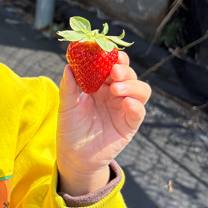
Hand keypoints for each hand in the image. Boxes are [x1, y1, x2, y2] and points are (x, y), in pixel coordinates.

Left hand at [56, 50, 150, 196]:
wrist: (74, 156)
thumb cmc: (70, 129)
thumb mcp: (67, 106)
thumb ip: (69, 87)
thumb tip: (68, 66)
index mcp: (101, 86)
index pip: (113, 66)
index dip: (114, 57)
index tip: (108, 52)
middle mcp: (115, 94)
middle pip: (129, 75)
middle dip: (124, 70)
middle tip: (113, 71)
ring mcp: (124, 109)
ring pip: (140, 90)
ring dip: (132, 85)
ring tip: (117, 89)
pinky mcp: (129, 125)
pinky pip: (139, 112)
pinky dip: (136, 106)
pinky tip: (127, 103)